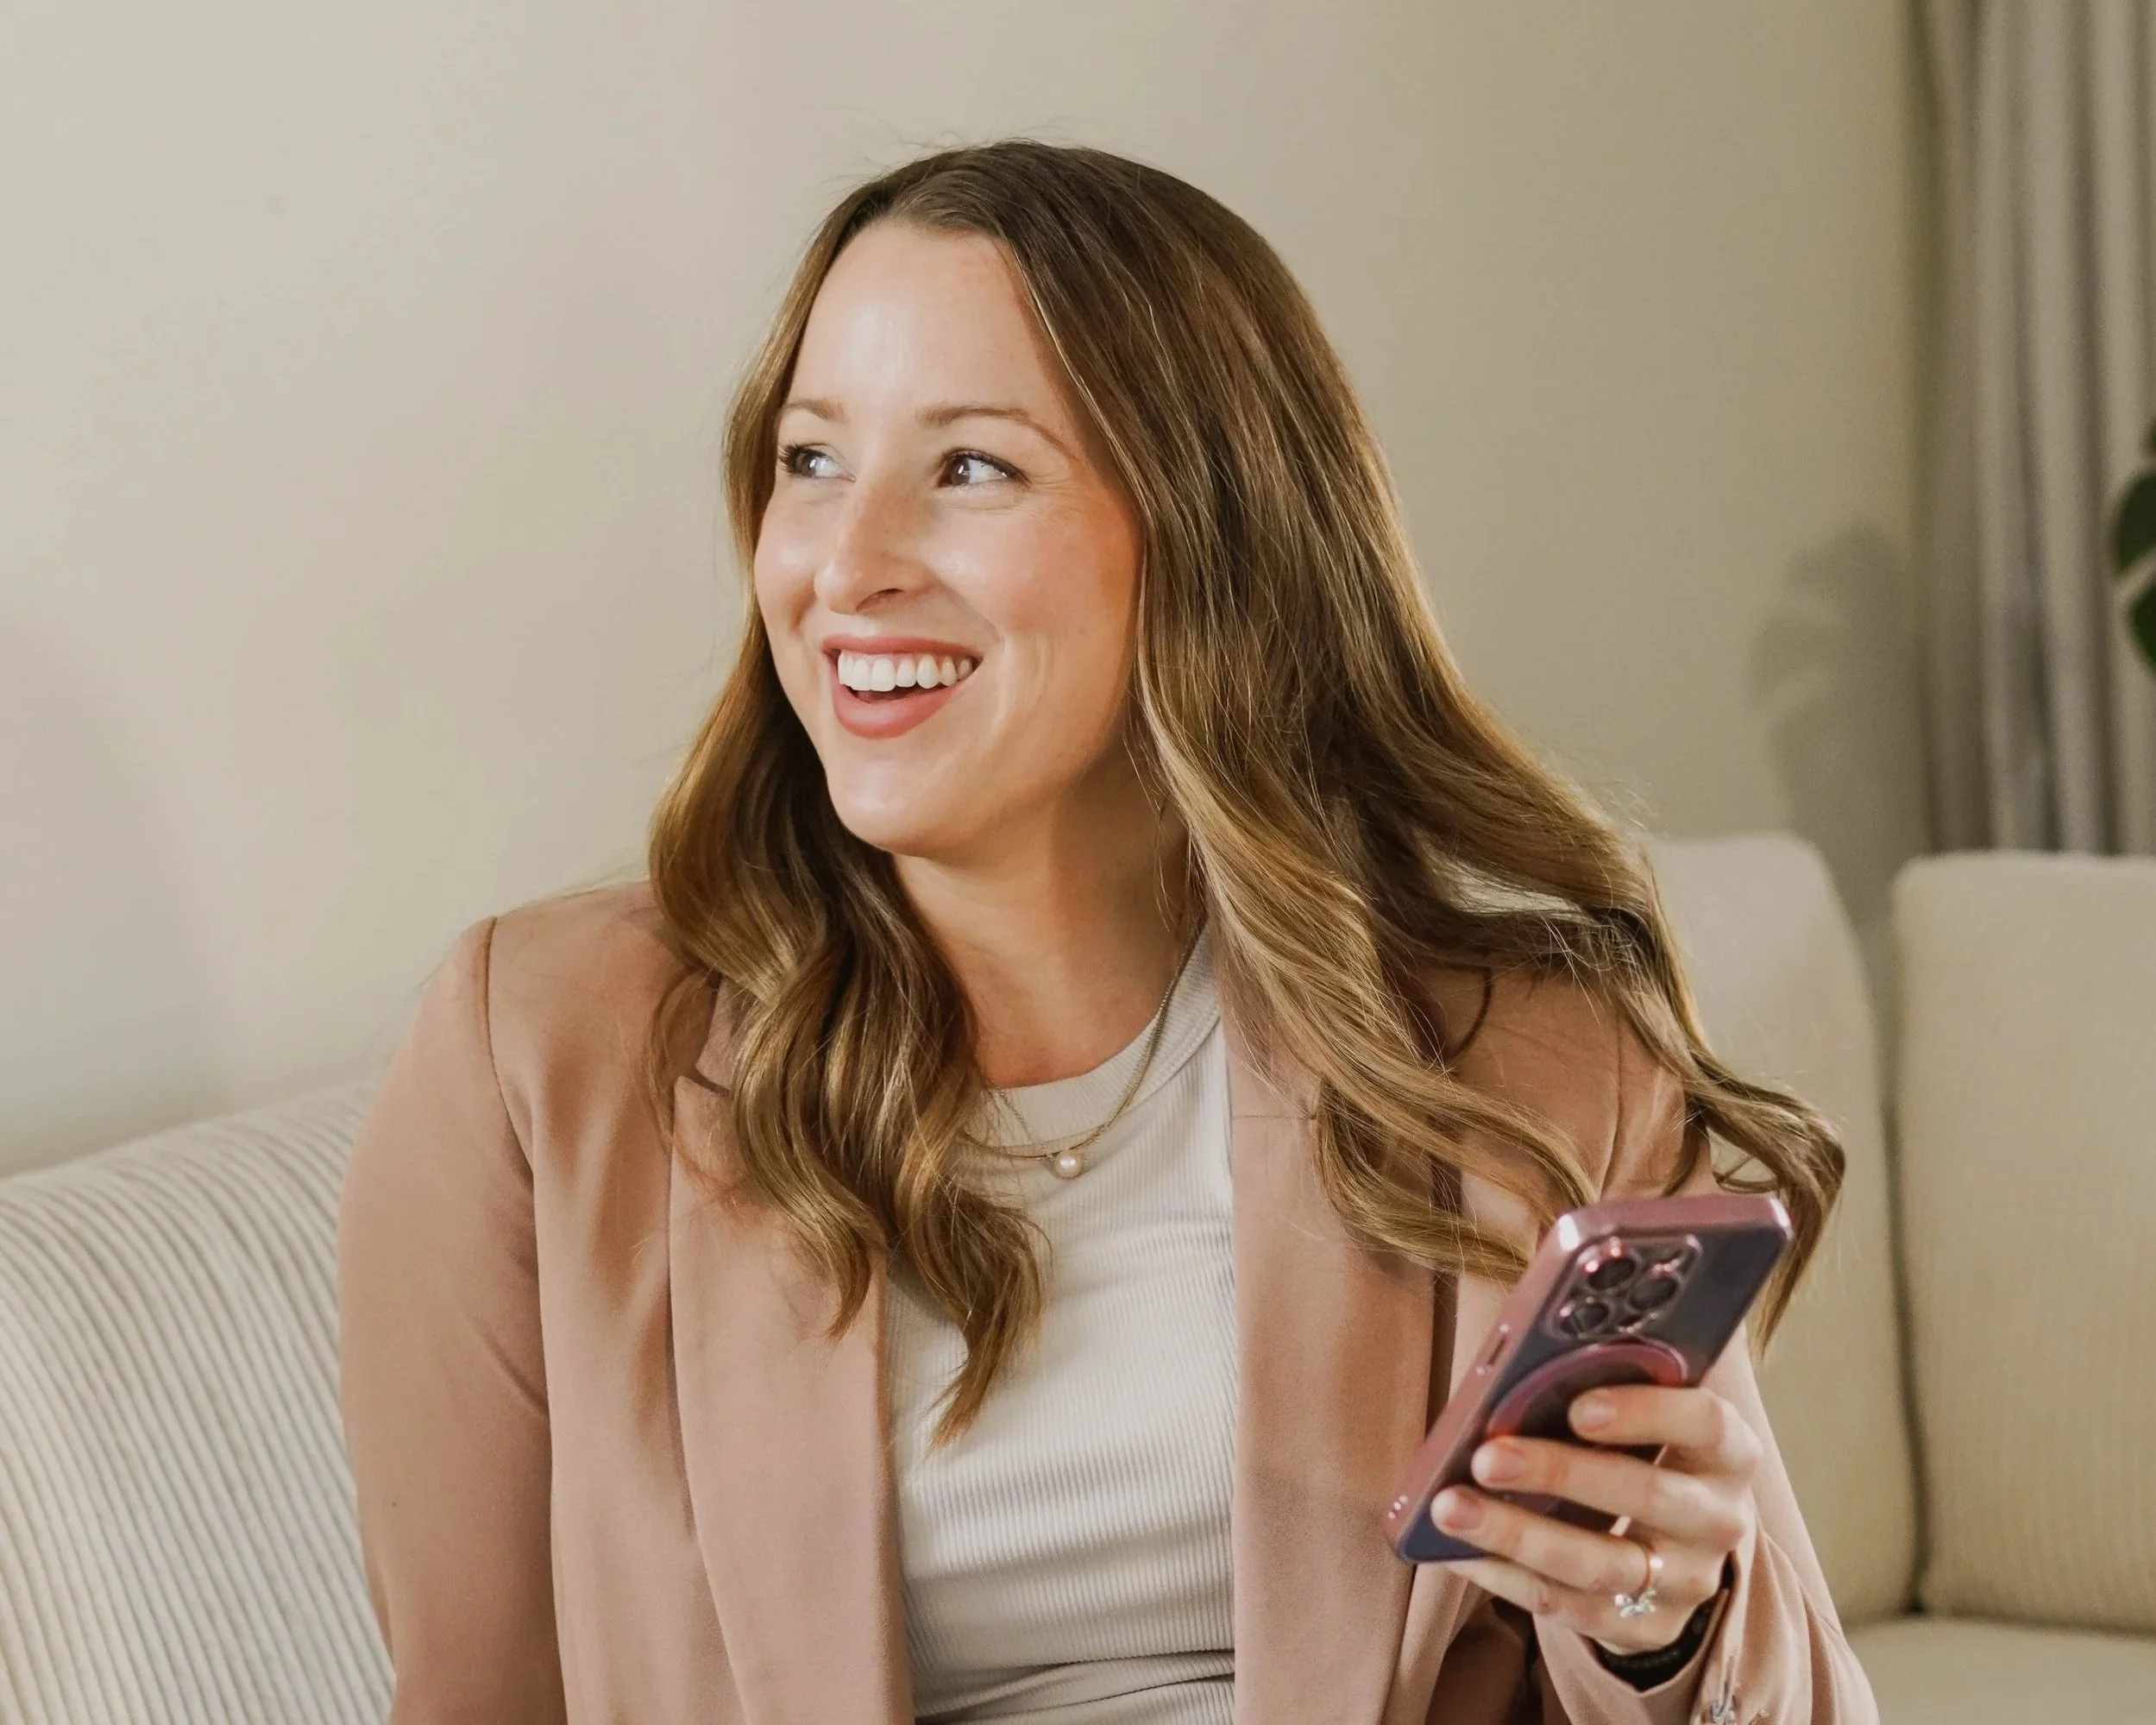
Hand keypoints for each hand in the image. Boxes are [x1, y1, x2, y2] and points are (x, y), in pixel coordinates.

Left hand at [1428, 1384, 1756, 1655]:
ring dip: (1517, 1534)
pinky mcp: (1648, 1629)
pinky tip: (1459, 1552)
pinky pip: (1570, 1608)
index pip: (1706, 1424)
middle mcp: (1718, 1519)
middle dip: (1559, 1473)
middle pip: (1644, 1494)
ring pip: (1600, 1563)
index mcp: (1726, 1452)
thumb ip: (1599, 1391)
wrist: (1678, 1546)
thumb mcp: (1642, 1417)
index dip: (1645, 1413)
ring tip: (1450, 1508)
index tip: (1578, 1406)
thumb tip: (1513, 1374)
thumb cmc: (1641, 1453)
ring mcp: (1687, 1582)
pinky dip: (1507, 1578)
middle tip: (1486, 1457)